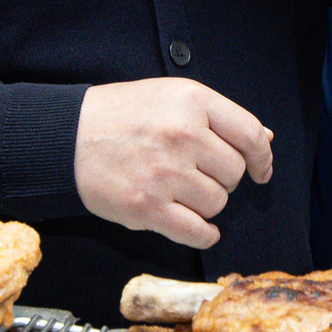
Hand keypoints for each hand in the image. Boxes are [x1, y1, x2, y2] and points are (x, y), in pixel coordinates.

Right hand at [74, 78, 272, 249]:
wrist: (67, 137)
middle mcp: (182, 135)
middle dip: (221, 179)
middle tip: (196, 174)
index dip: (261, 157)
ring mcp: (165, 174)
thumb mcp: (171, 97)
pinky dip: (204, 234)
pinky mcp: (147, 208)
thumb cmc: (121, 115)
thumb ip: (219, 117)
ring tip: (180, 191)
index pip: (249, 134)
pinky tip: (195, 225)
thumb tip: (265, 140)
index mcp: (191, 101)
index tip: (260, 170)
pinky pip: (198, 232)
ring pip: (217, 203)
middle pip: (233, 174)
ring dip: (207, 204)